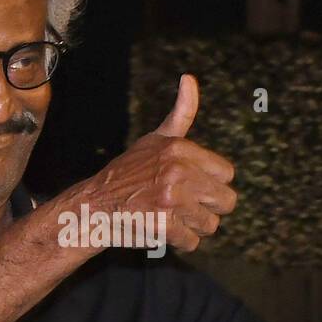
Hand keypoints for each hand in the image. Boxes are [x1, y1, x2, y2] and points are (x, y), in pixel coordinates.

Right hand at [71, 74, 236, 252]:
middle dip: (206, 208)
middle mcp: (177, 171)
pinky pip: (192, 242)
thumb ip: (181, 113)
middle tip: (181, 205)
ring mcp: (170, 199)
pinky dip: (179, 242)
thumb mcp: (155, 139)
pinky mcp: (163, 225)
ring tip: (169, 216)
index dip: (210, 184)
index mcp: (180, 149)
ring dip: (192, 226)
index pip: (226, 174)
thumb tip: (190, 78)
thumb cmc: (129, 173)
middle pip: (226, 201)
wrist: (94, 206)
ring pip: (210, 224)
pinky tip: (160, 229)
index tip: (189, 185)